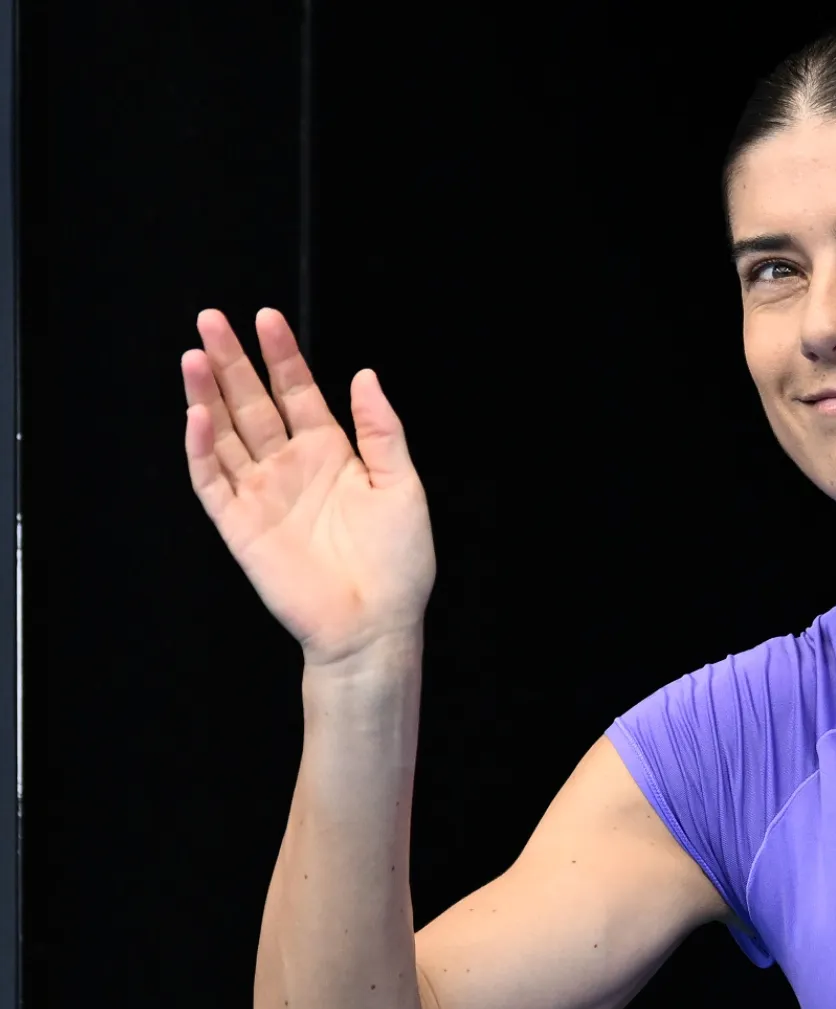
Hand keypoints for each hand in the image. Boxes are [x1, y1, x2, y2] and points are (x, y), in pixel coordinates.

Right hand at [182, 308, 435, 665]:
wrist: (375, 623)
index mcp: (330, 453)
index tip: (266, 317)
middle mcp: (291, 467)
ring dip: (208, 396)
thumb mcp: (401, 485)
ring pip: (226, 435)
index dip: (281, 356)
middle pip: (253, 404)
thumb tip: (365, 374)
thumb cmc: (398, 562)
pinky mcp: (240, 526)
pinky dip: (201, 450)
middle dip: (232, 362)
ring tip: (194, 355)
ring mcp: (262, 494)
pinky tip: (198, 415)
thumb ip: (381, 430)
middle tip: (212, 319)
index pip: (298, 393)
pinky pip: (213, 482)